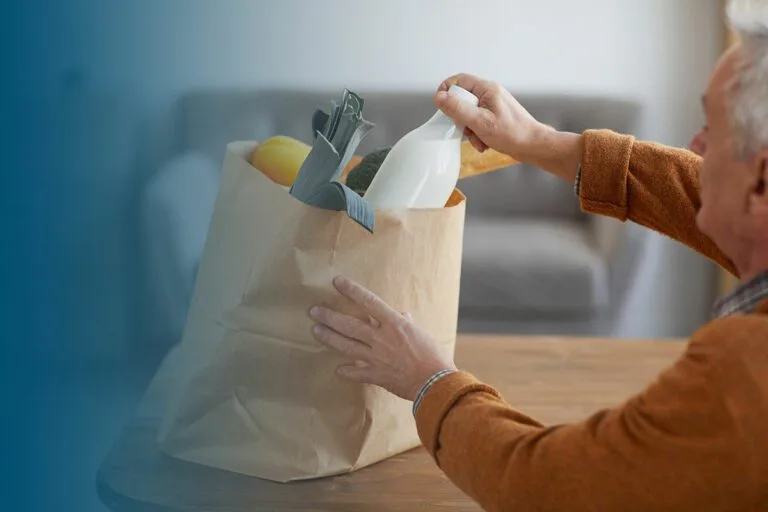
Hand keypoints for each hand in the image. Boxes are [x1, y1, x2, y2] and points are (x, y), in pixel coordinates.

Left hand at [309, 276, 455, 401]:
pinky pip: (356, 373)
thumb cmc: (433, 355)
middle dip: (330, 317)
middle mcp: (381, 338)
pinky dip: (346, 371)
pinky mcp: (376, 375)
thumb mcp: (420, 332)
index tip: (337, 282)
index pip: (369, 302)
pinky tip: (337, 369)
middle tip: (314, 311)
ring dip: (329, 338)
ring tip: (315, 330)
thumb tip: (402, 315)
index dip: (352, 291)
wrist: (435, 382)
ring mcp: (376, 357)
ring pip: (346, 346)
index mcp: (394, 324)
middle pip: (350, 325)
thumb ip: (406, 323)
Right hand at [435, 73, 582, 181]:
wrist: (533, 146)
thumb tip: (439, 97)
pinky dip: (478, 134)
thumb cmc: (513, 134)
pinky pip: (477, 123)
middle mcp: (490, 94)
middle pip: (462, 100)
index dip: (447, 91)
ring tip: (480, 138)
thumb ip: (457, 109)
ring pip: (469, 114)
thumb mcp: (480, 121)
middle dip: (461, 118)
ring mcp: (492, 106)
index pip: (459, 80)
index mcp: (487, 89)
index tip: (441, 105)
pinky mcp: (494, 118)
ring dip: (470, 130)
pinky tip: (485, 142)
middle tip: (466, 128)